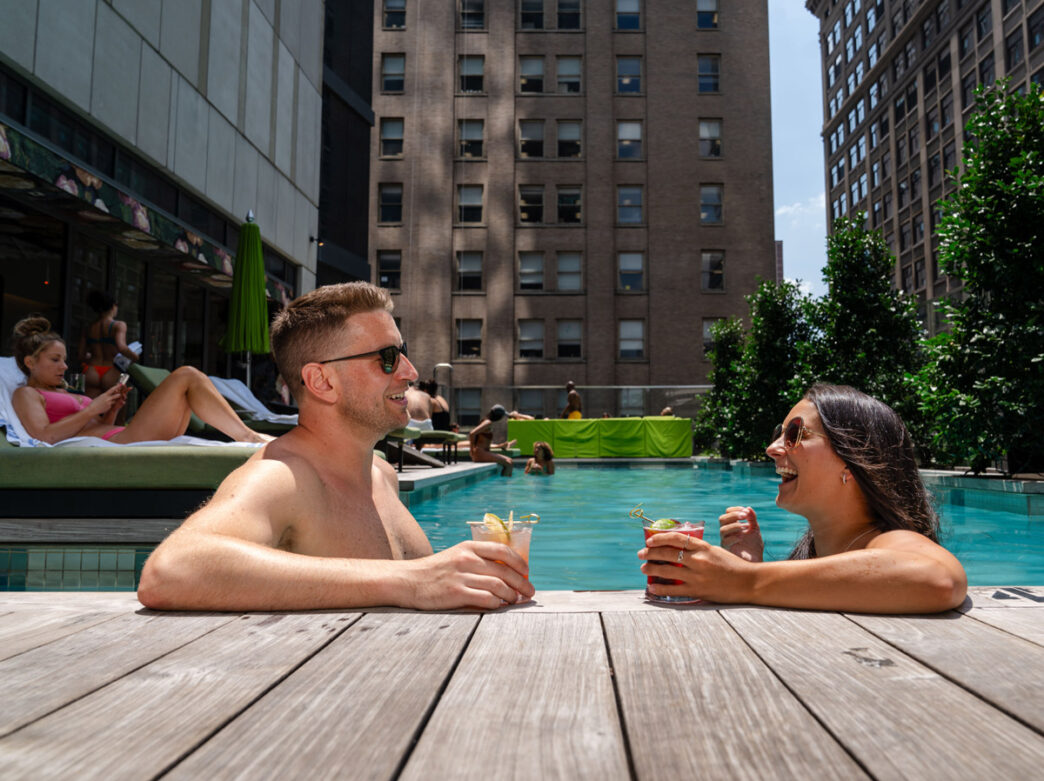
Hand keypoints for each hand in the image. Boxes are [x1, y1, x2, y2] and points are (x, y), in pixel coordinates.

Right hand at [88, 385, 123, 416]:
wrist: (92, 409)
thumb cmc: (95, 403)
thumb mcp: (100, 397)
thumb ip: (105, 395)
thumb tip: (110, 393)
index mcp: (104, 395)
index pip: (112, 389)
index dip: (117, 387)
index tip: (120, 384)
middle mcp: (108, 398)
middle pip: (117, 395)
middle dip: (118, 395)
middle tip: (119, 394)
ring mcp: (109, 403)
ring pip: (114, 401)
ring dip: (113, 401)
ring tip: (106, 402)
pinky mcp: (109, 407)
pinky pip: (111, 405)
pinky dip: (109, 405)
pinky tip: (104, 406)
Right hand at [404, 541, 534, 609]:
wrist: (408, 581)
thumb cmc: (435, 571)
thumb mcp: (456, 556)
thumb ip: (477, 559)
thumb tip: (506, 571)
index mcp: (468, 547)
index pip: (503, 550)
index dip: (519, 562)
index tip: (526, 572)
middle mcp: (466, 559)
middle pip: (504, 570)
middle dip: (522, 583)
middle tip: (529, 592)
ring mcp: (461, 576)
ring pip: (498, 586)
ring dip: (512, 595)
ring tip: (516, 601)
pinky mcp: (456, 594)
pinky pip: (486, 599)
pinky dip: (498, 604)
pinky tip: (499, 606)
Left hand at [638, 532, 755, 602]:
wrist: (750, 583)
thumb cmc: (734, 567)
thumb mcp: (716, 552)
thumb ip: (699, 551)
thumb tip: (678, 551)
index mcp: (703, 547)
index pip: (677, 538)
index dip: (660, 538)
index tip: (649, 540)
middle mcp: (698, 559)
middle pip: (667, 553)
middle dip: (650, 553)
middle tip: (641, 554)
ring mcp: (697, 576)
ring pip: (667, 570)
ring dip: (652, 569)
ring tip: (643, 568)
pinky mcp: (698, 590)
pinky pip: (674, 589)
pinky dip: (660, 588)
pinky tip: (652, 588)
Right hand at [719, 506, 763, 561]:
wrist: (756, 560)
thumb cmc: (754, 545)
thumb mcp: (755, 529)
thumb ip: (752, 518)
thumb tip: (748, 508)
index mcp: (732, 525)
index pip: (727, 513)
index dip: (735, 510)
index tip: (746, 511)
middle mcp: (727, 532)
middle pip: (722, 519)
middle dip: (733, 515)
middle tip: (745, 516)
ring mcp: (726, 540)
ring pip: (722, 530)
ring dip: (734, 526)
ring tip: (745, 527)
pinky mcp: (728, 550)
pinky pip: (726, 541)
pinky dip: (734, 537)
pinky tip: (742, 537)